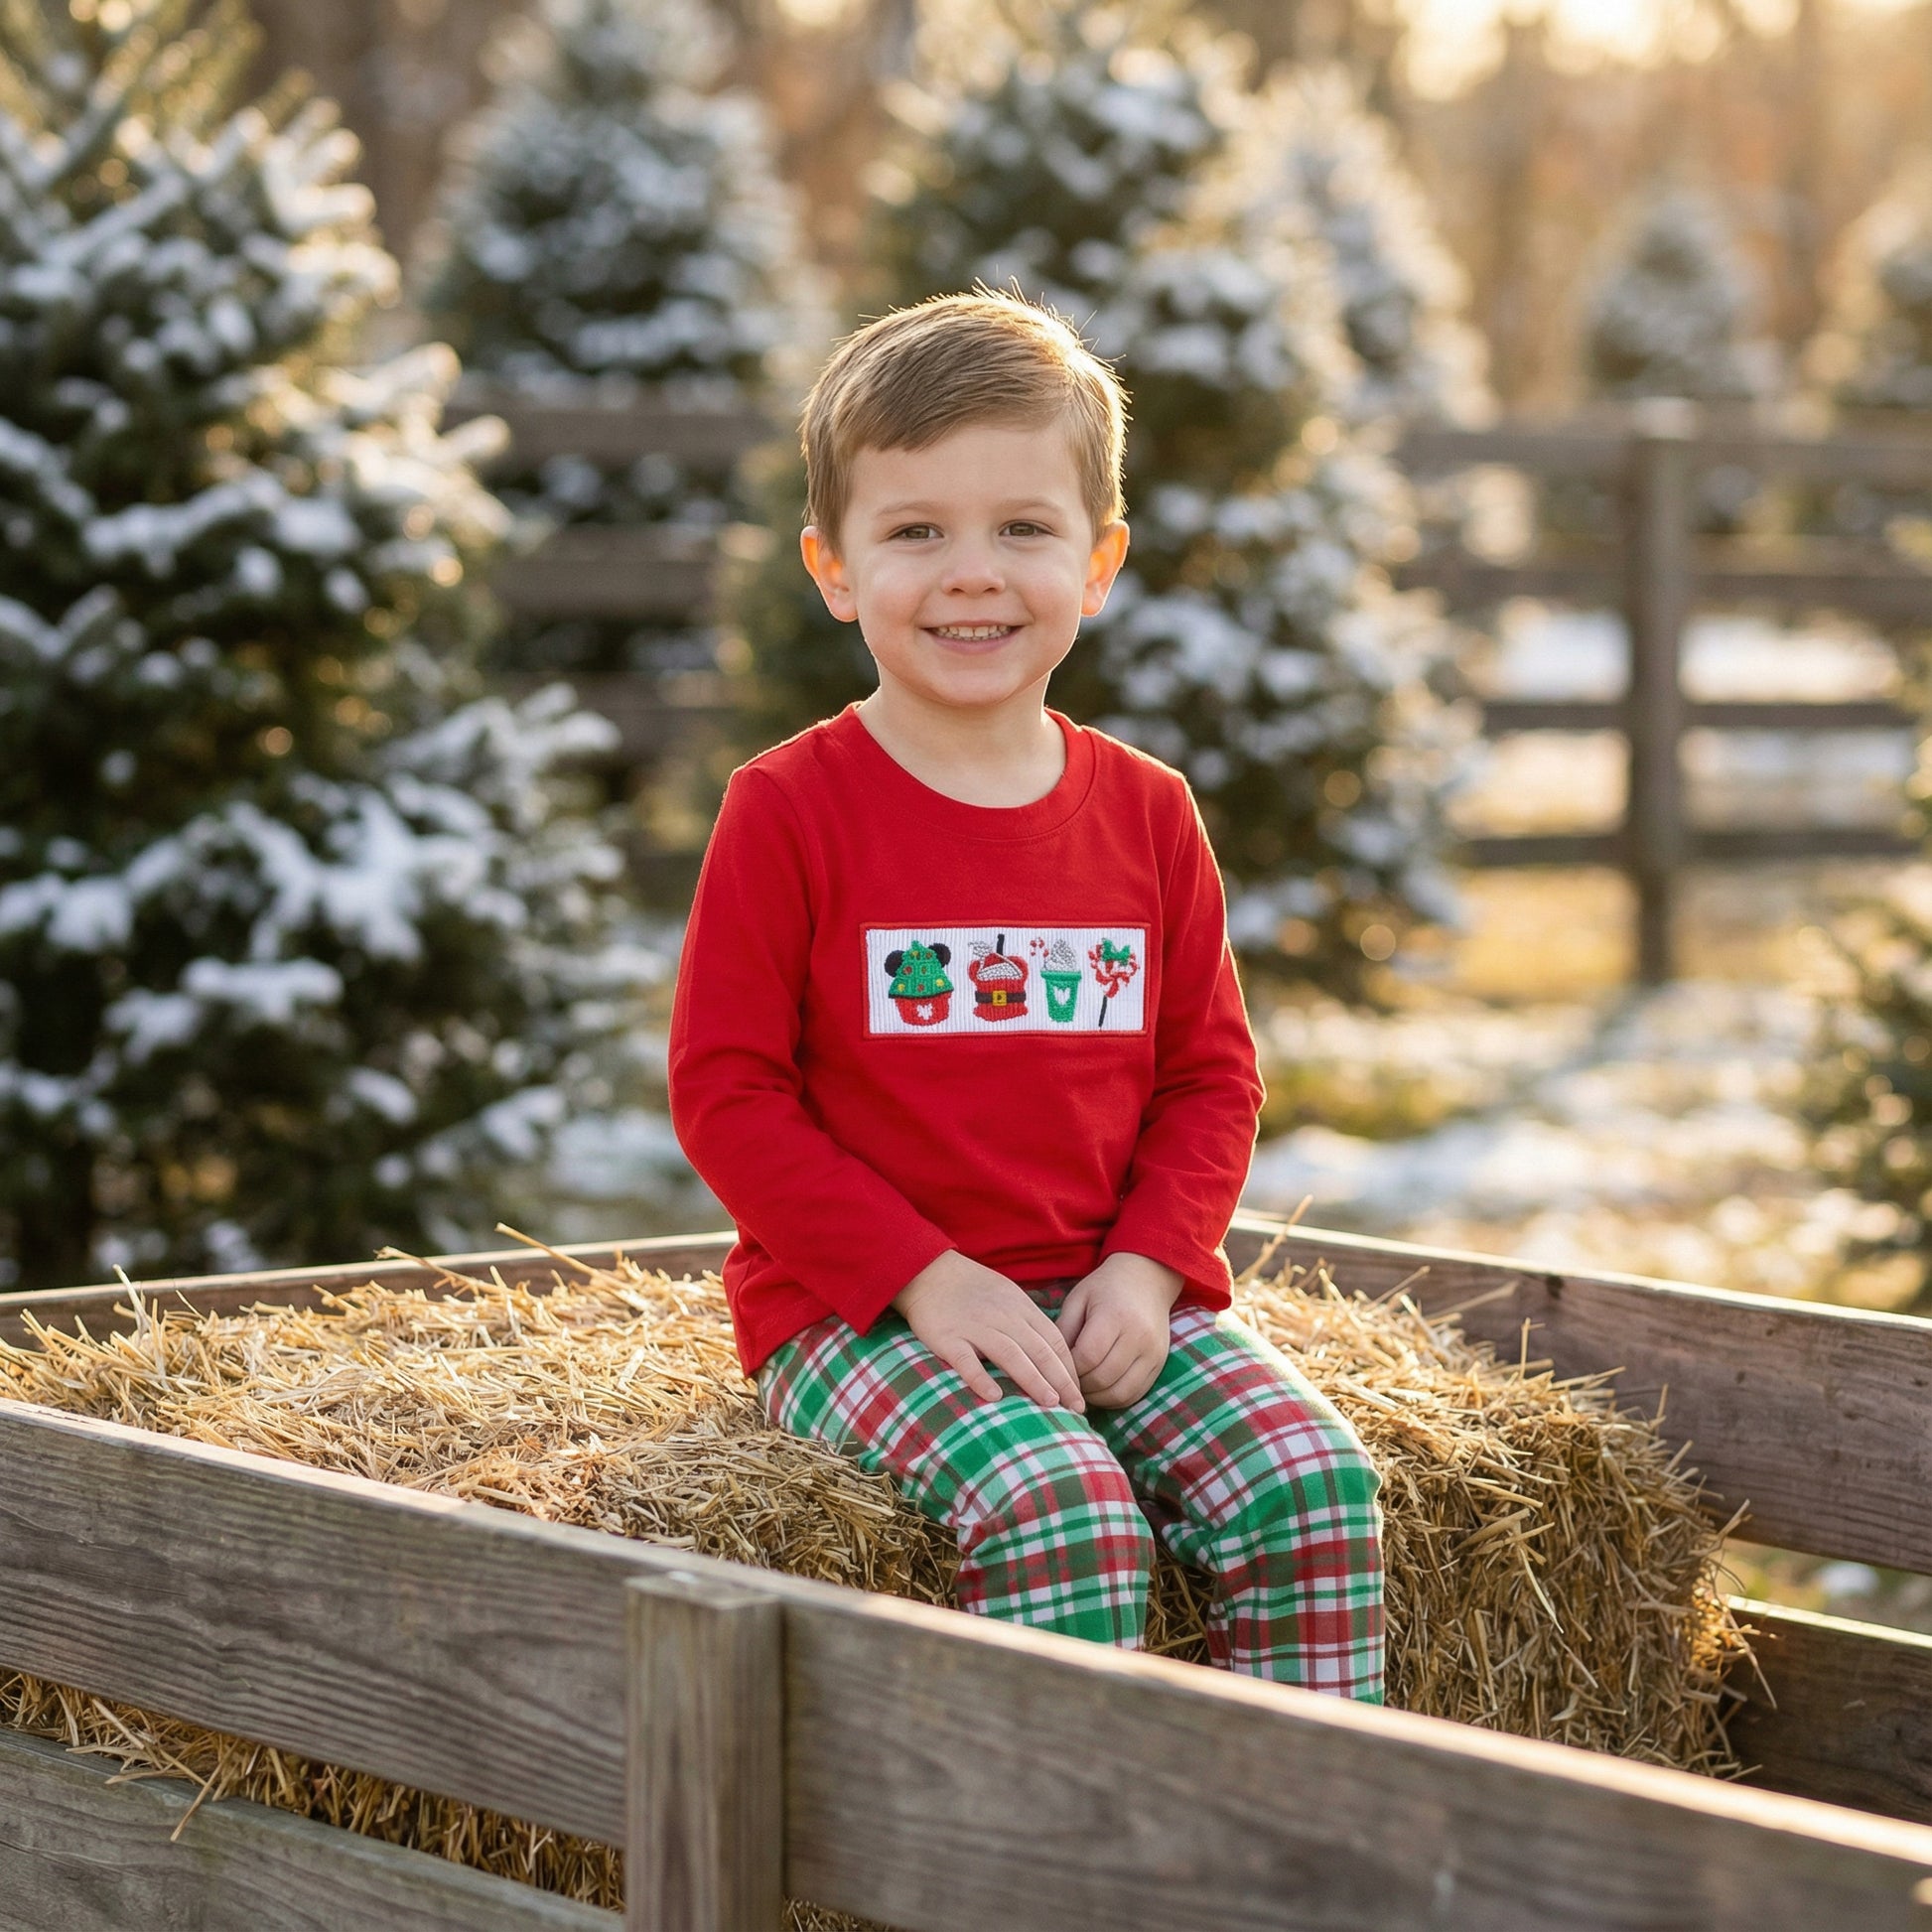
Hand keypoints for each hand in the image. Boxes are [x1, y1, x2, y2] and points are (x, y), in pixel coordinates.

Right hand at [893, 1250, 1085, 1411]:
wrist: (928, 1272)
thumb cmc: (972, 1289)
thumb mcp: (1008, 1296)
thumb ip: (1028, 1321)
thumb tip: (1054, 1353)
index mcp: (1019, 1307)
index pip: (1053, 1339)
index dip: (1069, 1367)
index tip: (1079, 1392)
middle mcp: (1002, 1317)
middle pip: (1039, 1349)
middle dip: (1061, 1380)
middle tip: (1076, 1408)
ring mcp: (974, 1327)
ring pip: (1010, 1355)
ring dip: (1033, 1380)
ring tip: (1050, 1404)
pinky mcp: (947, 1338)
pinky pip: (966, 1360)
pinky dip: (980, 1378)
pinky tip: (994, 1397)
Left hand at [1057, 1253, 1183, 1408]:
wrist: (1147, 1279)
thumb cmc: (1105, 1288)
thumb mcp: (1078, 1298)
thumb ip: (1063, 1330)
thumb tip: (1051, 1364)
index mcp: (1115, 1315)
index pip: (1087, 1357)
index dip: (1068, 1368)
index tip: (1057, 1366)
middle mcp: (1138, 1336)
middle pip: (1103, 1378)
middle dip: (1080, 1385)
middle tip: (1066, 1381)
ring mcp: (1153, 1353)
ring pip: (1120, 1393)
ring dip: (1096, 1397)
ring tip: (1082, 1387)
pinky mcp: (1159, 1364)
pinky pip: (1134, 1394)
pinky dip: (1114, 1399)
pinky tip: (1100, 1389)